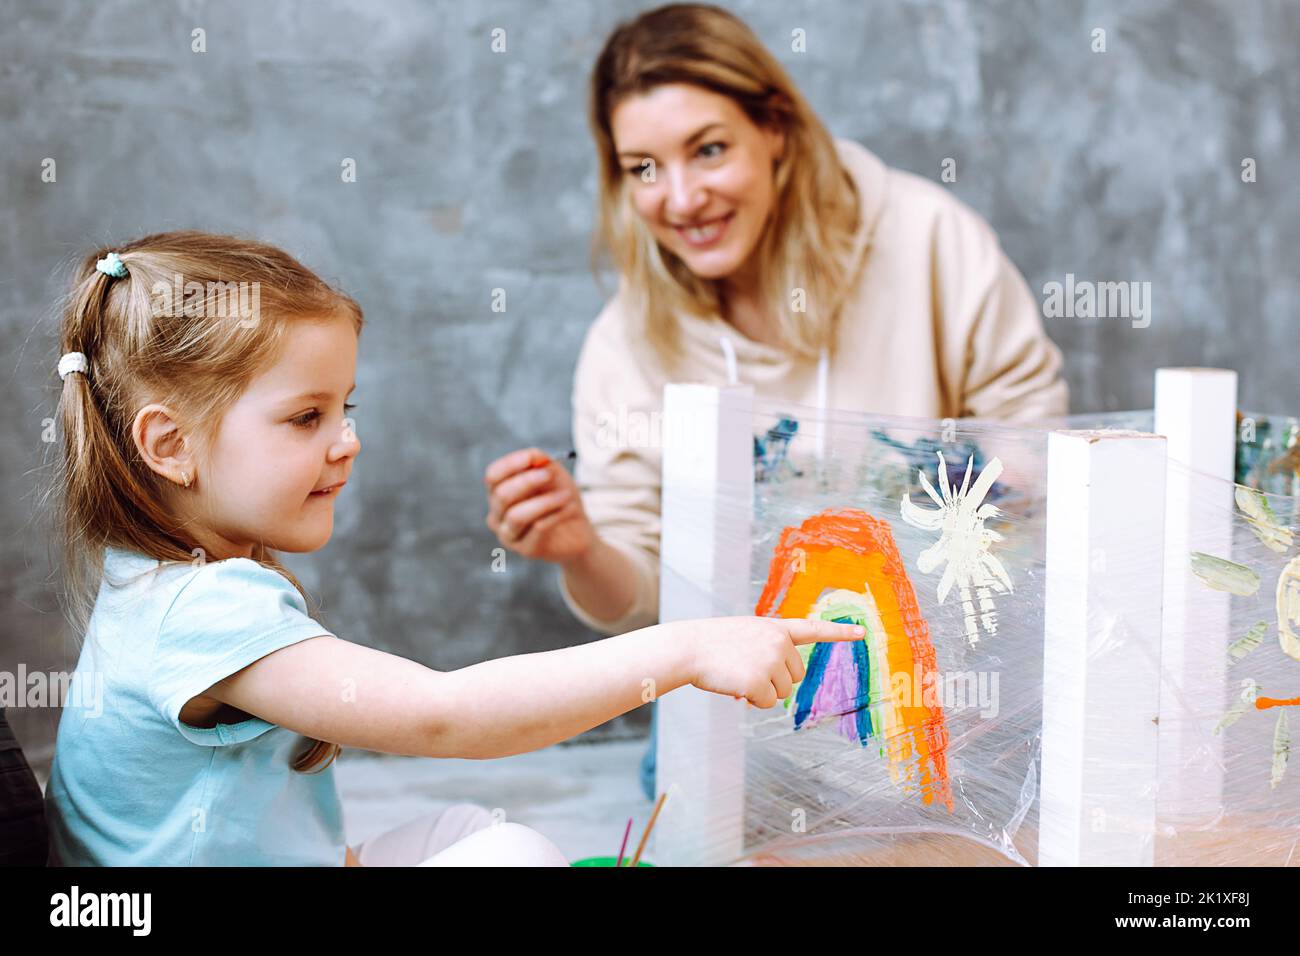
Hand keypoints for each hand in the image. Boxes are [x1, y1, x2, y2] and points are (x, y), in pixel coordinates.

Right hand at [484, 447, 594, 562]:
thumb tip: (532, 456)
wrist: (577, 530)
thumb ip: (541, 461)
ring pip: (516, 516)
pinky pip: (537, 529)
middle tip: (550, 475)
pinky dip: (556, 515)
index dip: (509, 465)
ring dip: (544, 502)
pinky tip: (570, 508)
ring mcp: (508, 534)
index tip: (530, 458)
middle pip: (502, 495)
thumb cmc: (560, 498)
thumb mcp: (554, 474)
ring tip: (567, 495)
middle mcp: (497, 515)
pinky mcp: (526, 549)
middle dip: (527, 482)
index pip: (492, 476)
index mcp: (498, 493)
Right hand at [676, 616, 865, 708]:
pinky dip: (752, 701)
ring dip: (762, 691)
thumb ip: (767, 649)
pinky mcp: (760, 681)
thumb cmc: (712, 644)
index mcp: (775, 628)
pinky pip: (766, 703)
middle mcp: (778, 642)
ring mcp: (771, 661)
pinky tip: (735, 686)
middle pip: (795, 676)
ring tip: (737, 674)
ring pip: (782, 692)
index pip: (813, 629)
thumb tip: (771, 689)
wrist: (689, 648)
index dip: (838, 633)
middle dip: (775, 680)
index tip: (862, 633)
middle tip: (746, 670)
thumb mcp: (745, 635)